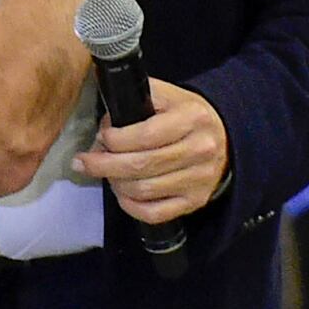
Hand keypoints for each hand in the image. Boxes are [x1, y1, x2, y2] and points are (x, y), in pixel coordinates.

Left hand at [73, 79, 228, 225]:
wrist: (224, 137)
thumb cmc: (184, 115)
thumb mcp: (165, 95)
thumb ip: (134, 100)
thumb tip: (103, 123)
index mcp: (192, 118)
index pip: (145, 135)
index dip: (115, 139)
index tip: (101, 136)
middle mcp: (200, 150)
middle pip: (141, 166)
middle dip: (104, 165)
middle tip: (84, 162)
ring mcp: (199, 180)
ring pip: (144, 191)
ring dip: (115, 183)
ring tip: (106, 173)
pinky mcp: (195, 201)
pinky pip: (154, 213)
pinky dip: (130, 206)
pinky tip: (121, 193)